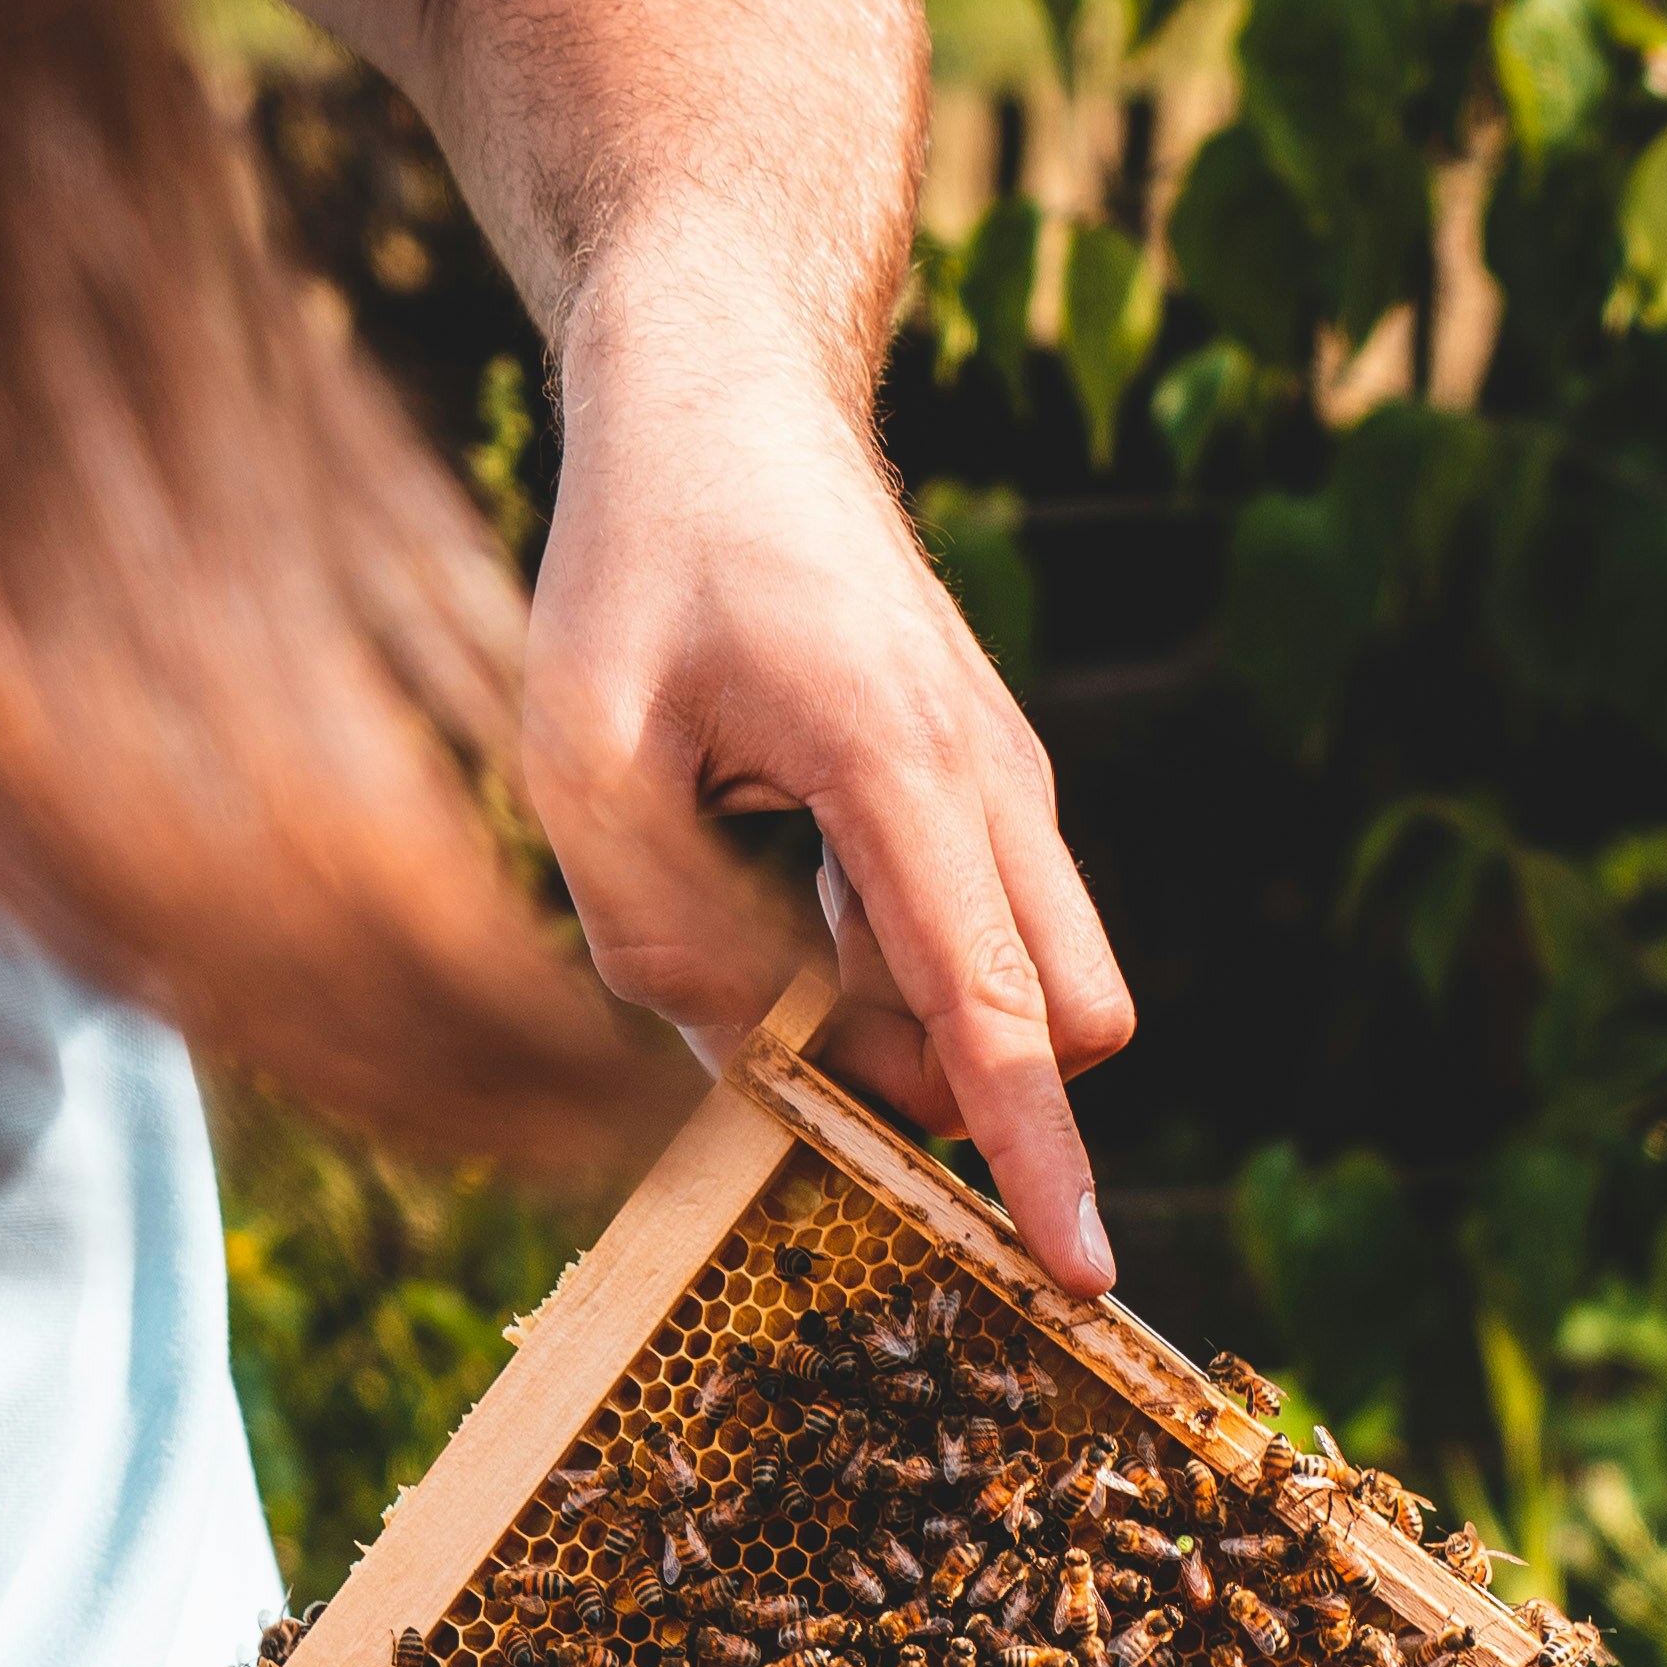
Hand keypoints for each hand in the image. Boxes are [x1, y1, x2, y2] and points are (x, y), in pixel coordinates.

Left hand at [523, 311, 1134, 1291]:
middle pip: (1065, 1019)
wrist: (725, 390)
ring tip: (744, 874)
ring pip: (1015, 979)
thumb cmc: (640, 561)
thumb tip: (767, 1079)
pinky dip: (892, 955)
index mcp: (902, 770)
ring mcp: (1006, 782)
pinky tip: (771, 852)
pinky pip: (970, 927)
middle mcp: (993, 782)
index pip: (1003, 1012)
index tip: (1083, 1276)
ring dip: (903, 1009)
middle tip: (793, 1028)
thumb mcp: (584, 759)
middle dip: (966, 1087)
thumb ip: (661, 941)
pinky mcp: (987, 785)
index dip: (1039, 1158)